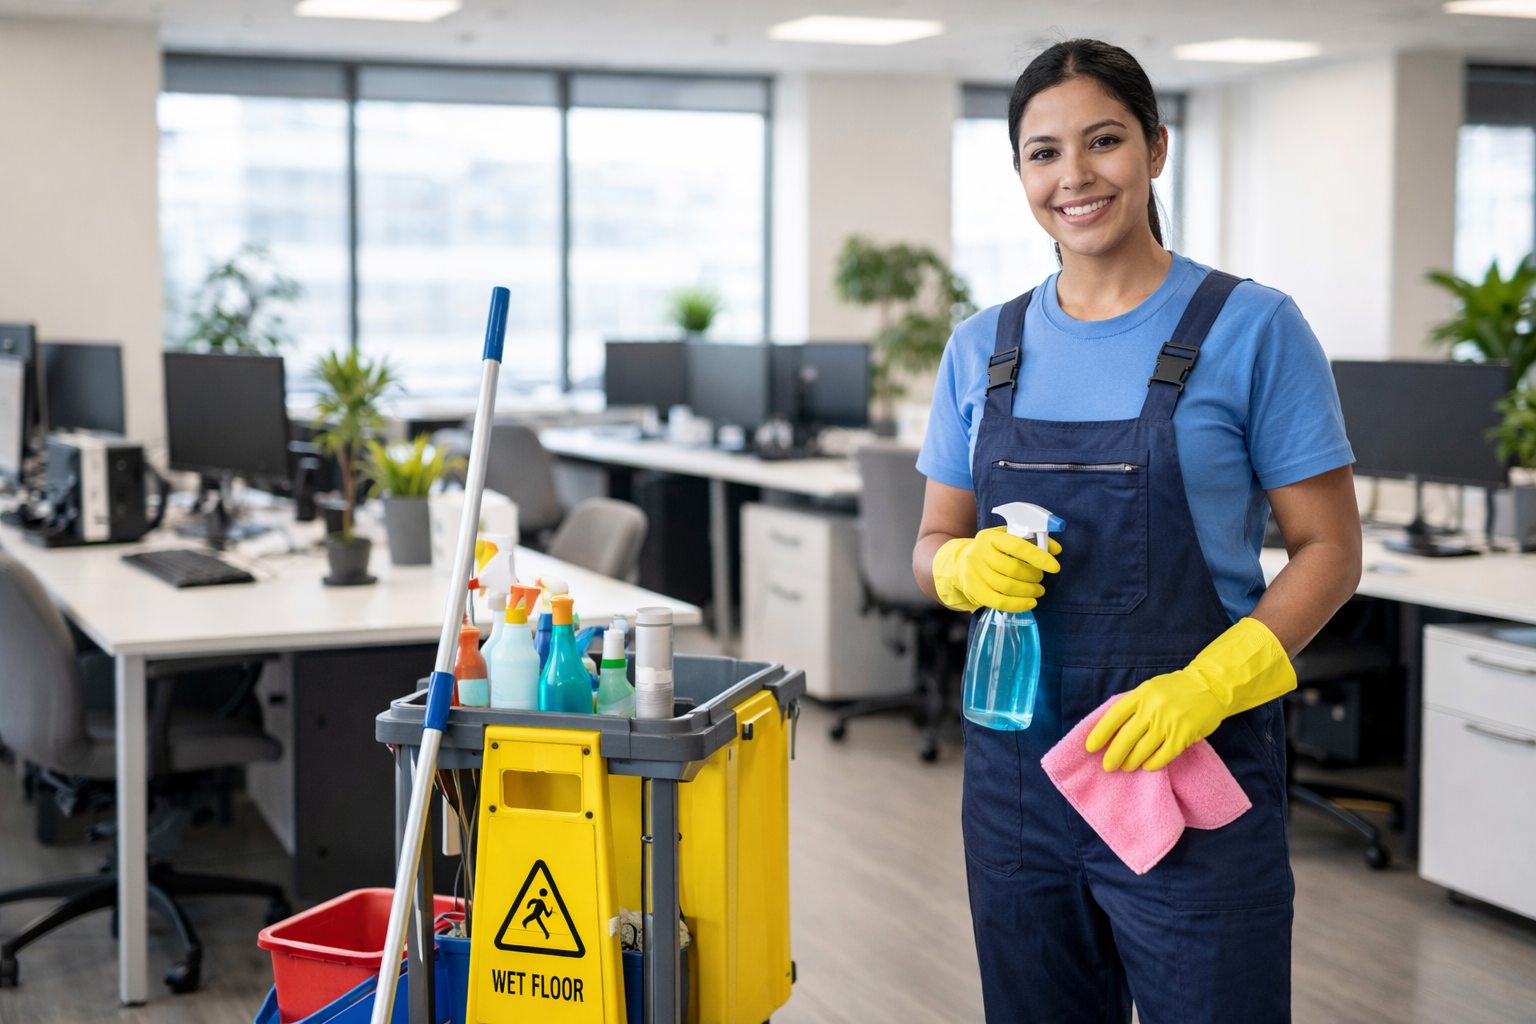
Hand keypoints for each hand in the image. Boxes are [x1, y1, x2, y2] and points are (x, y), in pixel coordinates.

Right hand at [931, 526, 1060, 612]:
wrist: (960, 563)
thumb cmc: (992, 550)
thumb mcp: (1007, 539)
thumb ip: (1032, 540)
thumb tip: (1056, 549)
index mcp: (990, 537)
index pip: (1018, 546)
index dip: (1039, 557)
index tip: (1055, 567)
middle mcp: (979, 553)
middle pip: (1013, 569)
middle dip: (1034, 576)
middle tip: (1041, 579)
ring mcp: (973, 572)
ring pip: (1006, 586)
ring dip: (1028, 591)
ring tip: (1038, 591)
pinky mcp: (972, 589)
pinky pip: (998, 602)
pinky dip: (1018, 604)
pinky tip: (1029, 602)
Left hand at [1085, 617, 1295, 771]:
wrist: (1210, 686)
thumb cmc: (1175, 690)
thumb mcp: (1151, 689)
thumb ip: (1134, 706)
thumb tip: (1112, 730)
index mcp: (1141, 694)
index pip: (1114, 716)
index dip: (1100, 733)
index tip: (1090, 747)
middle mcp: (1153, 707)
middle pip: (1126, 737)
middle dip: (1114, 754)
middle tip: (1108, 766)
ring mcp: (1169, 721)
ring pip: (1143, 749)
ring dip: (1132, 761)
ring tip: (1126, 767)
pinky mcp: (1184, 735)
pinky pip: (1164, 755)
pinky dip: (1153, 763)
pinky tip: (1147, 766)